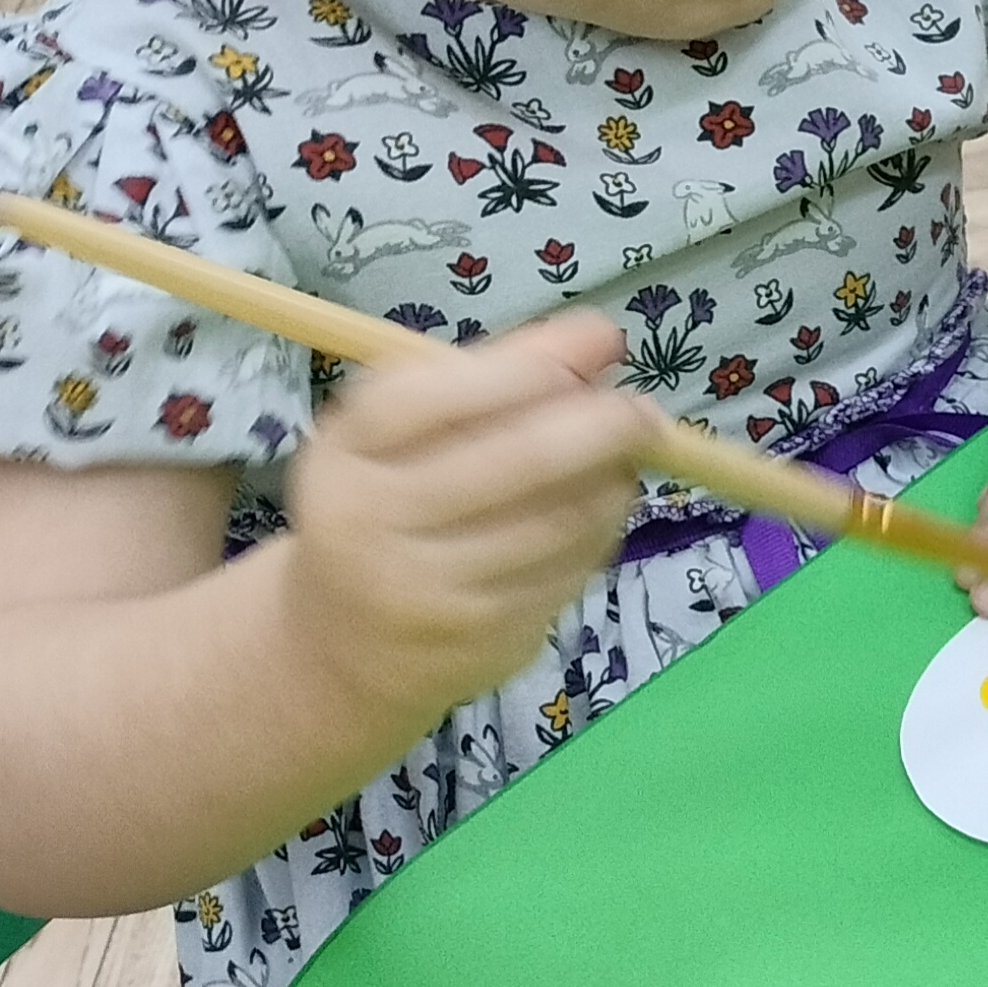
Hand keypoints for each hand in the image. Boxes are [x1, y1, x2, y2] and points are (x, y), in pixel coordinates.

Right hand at [276, 316, 661, 739]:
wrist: (347, 647)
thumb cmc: (389, 509)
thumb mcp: (398, 439)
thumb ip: (485, 380)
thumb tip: (599, 340)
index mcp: (345, 456)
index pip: (432, 396)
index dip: (531, 363)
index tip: (600, 339)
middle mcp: (376, 525)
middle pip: (518, 458)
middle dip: (602, 423)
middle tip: (642, 411)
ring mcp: (431, 591)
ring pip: (562, 519)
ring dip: (611, 481)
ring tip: (621, 461)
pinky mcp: (484, 639)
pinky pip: (571, 569)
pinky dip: (599, 531)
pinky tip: (594, 513)